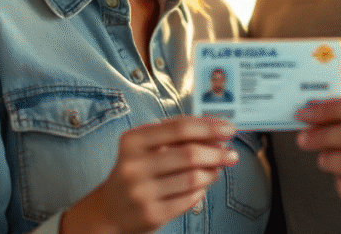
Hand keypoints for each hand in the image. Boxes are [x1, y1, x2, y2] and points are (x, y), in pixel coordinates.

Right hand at [61, 116, 238, 233]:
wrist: (109, 211)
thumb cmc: (135, 172)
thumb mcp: (144, 148)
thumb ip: (175, 137)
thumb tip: (216, 133)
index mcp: (132, 141)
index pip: (178, 128)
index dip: (208, 126)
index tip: (228, 128)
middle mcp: (134, 165)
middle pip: (189, 154)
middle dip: (217, 152)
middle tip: (231, 153)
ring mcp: (142, 192)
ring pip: (193, 178)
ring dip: (212, 172)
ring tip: (216, 169)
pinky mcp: (152, 214)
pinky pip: (189, 199)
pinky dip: (202, 190)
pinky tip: (201, 186)